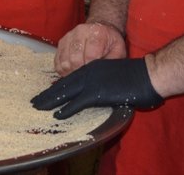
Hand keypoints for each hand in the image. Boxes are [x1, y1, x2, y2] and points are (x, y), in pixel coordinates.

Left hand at [30, 58, 162, 118]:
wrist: (148, 74)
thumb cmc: (134, 75)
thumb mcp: (112, 75)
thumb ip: (102, 81)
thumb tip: (95, 92)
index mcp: (92, 67)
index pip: (69, 78)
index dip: (56, 87)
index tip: (46, 93)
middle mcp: (88, 72)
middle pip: (63, 85)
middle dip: (48, 94)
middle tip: (35, 102)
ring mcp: (91, 82)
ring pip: (65, 93)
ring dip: (51, 101)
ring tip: (39, 108)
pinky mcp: (97, 93)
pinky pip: (78, 103)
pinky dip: (66, 109)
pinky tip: (58, 115)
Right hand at [54, 21, 125, 75]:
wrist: (101, 27)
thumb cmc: (110, 41)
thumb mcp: (118, 50)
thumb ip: (112, 61)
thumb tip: (104, 75)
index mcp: (97, 33)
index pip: (89, 55)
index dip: (90, 69)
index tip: (93, 76)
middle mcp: (80, 32)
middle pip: (74, 58)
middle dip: (79, 71)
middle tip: (85, 78)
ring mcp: (69, 36)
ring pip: (64, 60)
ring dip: (70, 71)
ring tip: (78, 74)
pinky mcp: (62, 42)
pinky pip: (57, 59)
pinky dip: (62, 68)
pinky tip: (70, 70)